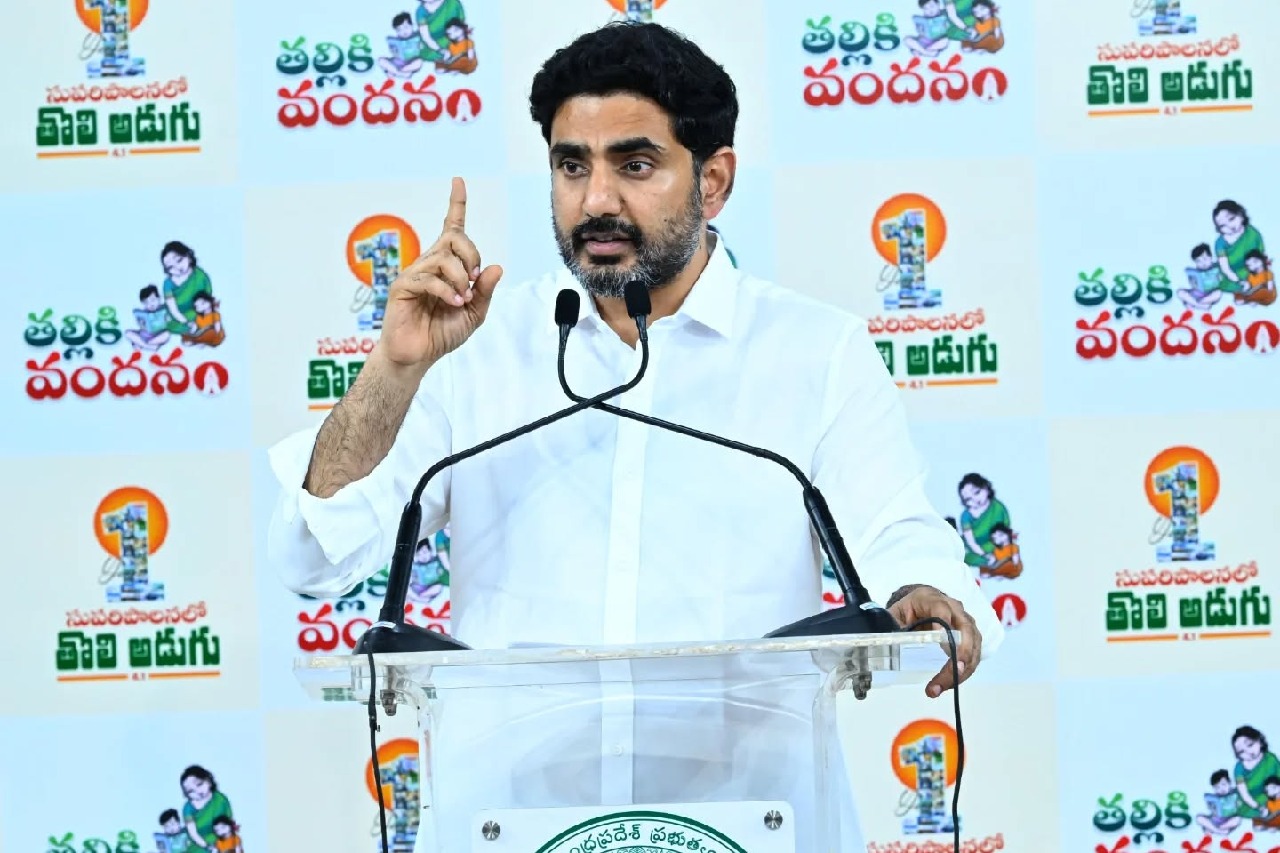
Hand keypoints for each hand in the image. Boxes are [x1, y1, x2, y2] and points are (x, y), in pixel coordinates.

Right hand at [377, 177, 503, 372]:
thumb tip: (495, 267)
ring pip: (444, 258)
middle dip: (471, 256)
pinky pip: (429, 278)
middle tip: (473, 281)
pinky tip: (453, 304)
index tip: (458, 181)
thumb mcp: (474, 313)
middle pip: (454, 238)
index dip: (456, 204)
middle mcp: (429, 263)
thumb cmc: (441, 333)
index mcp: (446, 266)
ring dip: (460, 279)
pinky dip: (447, 291)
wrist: (417, 355)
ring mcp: (414, 273)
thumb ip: (485, 291)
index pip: (452, 228)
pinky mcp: (403, 286)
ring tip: (461, 299)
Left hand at [887, 584, 981, 697]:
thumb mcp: (894, 616)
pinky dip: (965, 671)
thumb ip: (890, 627)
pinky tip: (949, 683)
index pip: (940, 608)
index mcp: (930, 599)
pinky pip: (974, 653)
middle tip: (950, 675)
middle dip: (961, 655)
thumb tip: (884, 644)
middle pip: (965, 629)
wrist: (920, 605)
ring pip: (973, 644)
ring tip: (941, 687)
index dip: (944, 625)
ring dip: (963, 669)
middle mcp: (953, 607)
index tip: (944, 646)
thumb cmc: (907, 611)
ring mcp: (965, 621)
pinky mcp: (971, 636)